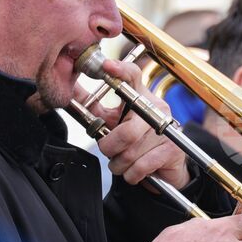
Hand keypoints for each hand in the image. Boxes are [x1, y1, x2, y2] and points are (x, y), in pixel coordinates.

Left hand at [77, 58, 189, 188]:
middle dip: (109, 147)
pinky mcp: (172, 150)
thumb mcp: (114, 121)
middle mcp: (157, 110)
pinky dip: (130, 174)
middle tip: (108, 150)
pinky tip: (133, 170)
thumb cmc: (137, 141)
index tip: (106, 67)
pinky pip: (141, 167)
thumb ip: (92, 108)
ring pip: (131, 153)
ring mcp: (166, 130)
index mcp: (142, 98)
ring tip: (121, 162)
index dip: (120, 70)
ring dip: (119, 164)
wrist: (165, 168)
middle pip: (127, 132)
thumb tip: (69, 92)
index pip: (133, 76)